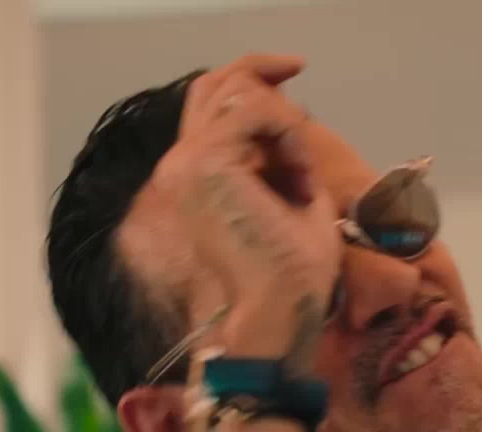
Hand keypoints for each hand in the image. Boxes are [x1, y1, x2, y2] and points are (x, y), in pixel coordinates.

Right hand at [153, 54, 342, 367]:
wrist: (282, 312)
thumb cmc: (293, 271)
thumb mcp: (291, 194)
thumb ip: (279, 153)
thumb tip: (292, 115)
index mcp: (192, 177)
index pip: (207, 102)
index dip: (247, 73)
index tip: (292, 69)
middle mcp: (179, 168)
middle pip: (216, 85)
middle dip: (264, 78)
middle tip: (300, 76)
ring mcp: (185, 165)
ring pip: (240, 95)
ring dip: (287, 127)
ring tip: (303, 178)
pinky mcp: (204, 165)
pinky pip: (256, 112)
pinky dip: (290, 138)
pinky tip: (300, 183)